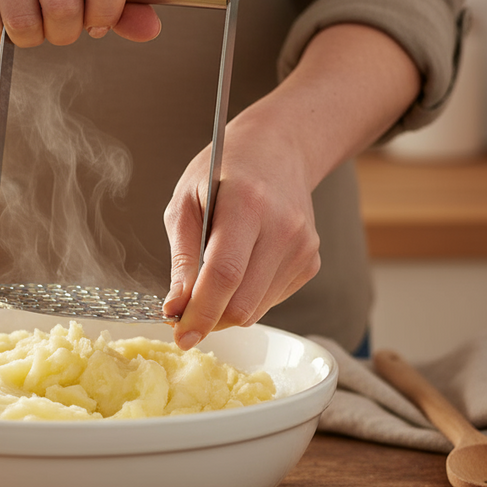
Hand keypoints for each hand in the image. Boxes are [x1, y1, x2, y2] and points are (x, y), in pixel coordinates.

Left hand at [162, 114, 321, 349]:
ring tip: (210, 279)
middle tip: (185, 313)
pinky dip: (246, 297)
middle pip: (244, 303)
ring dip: (226, 308)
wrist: (278, 150)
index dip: (201, 312)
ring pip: (257, 309)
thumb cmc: (223, 172)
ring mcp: (303, 248)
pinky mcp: (310, 262)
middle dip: (210, 318)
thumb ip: (181, 257)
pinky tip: (240, 267)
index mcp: (248, 205)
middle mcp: (284, 228)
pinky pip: (270, 300)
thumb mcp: (185, 201)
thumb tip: (176, 307)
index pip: (224, 275)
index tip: (181, 336)